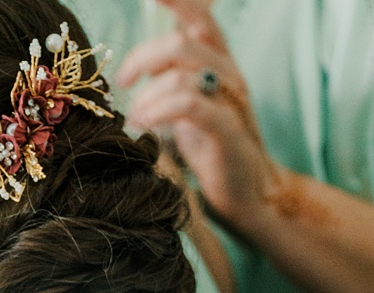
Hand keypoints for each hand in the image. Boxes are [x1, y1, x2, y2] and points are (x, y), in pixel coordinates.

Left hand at [115, 1, 277, 227]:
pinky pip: (188, 105)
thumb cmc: (213, 147)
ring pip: (180, 73)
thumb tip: (141, 61)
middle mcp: (228, 73)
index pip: (199, 15)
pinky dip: (158, 111)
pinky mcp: (227, 129)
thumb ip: (171, 75)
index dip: (176, 1)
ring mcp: (230, 100)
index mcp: (218, 61)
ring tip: (136, 119)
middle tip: (124, 82)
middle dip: (143, 57)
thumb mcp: (189, 103)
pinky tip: (144, 125)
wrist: (249, 193)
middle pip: (183, 40)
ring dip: (146, 96)